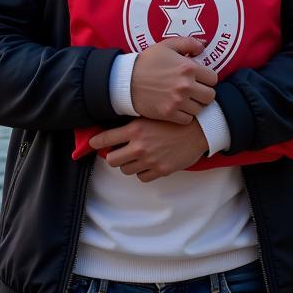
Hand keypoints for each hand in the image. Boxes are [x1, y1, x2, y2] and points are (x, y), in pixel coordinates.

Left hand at [89, 119, 208, 181]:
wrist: (199, 129)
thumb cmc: (175, 119)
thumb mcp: (151, 115)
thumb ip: (134, 124)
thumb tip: (117, 130)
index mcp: (135, 129)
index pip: (105, 139)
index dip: (96, 141)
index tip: (93, 143)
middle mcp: (139, 146)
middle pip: (111, 160)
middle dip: (113, 156)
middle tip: (119, 152)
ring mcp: (150, 160)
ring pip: (125, 170)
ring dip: (128, 164)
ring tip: (136, 157)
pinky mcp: (160, 170)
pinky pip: (142, 177)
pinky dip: (142, 172)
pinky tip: (148, 164)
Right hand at [129, 37, 217, 123]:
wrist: (125, 80)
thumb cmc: (147, 61)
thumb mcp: (167, 45)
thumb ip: (188, 42)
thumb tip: (203, 46)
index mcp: (188, 67)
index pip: (213, 78)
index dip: (207, 78)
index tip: (199, 79)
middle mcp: (186, 85)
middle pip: (210, 96)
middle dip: (204, 93)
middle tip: (195, 91)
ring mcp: (178, 101)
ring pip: (200, 109)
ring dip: (194, 105)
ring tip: (185, 99)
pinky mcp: (169, 113)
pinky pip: (188, 119)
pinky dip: (184, 115)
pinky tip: (178, 107)